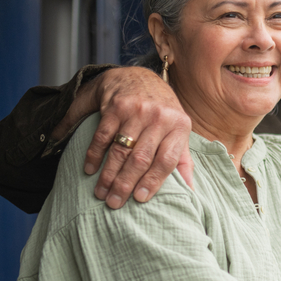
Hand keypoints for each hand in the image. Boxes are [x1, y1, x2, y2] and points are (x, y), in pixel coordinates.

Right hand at [80, 67, 193, 207]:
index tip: (140, 199)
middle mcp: (159, 117)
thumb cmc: (162, 111)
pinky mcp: (115, 106)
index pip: (167, 160)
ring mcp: (136, 110)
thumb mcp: (178, 130)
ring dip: (109, 174)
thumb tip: (191, 190)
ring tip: (101, 193)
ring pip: (121, 149)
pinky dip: (94, 154)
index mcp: (179, 125)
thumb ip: (183, 159)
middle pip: (141, 158)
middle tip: (114, 203)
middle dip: (125, 184)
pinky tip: (90, 170)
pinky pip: (103, 135)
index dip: (153, 182)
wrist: (139, 76)